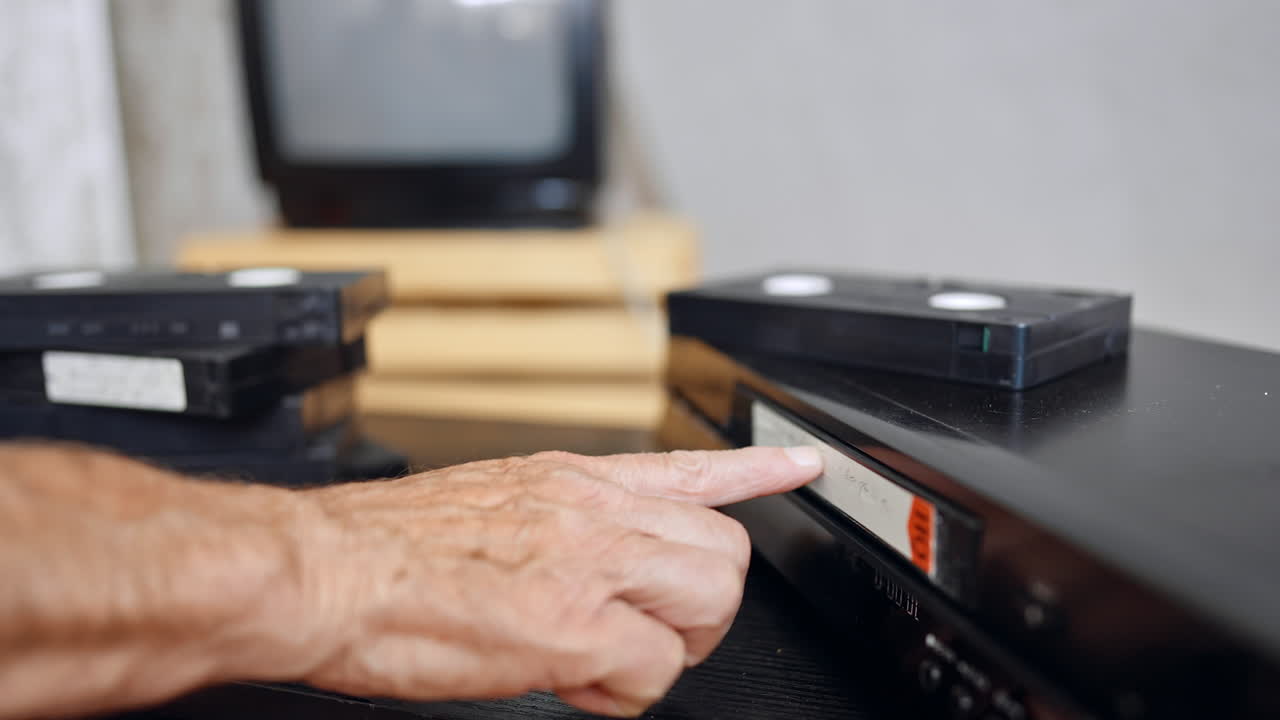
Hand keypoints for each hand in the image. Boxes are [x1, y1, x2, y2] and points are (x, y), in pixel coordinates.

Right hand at [287, 447, 821, 715]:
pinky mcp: (570, 626)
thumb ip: (556, 522)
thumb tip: (588, 561)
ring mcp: (588, 564)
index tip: (801, 463)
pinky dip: (621, 692)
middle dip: (699, 609)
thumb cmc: (382, 547)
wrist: (321, 570)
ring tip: (609, 660)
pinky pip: (653, 672)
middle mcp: (592, 511)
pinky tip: (573, 682)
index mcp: (571, 481)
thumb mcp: (486, 502)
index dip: (757, 469)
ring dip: (670, 647)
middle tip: (646, 634)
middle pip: (722, 555)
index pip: (691, 467)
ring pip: (707, 603)